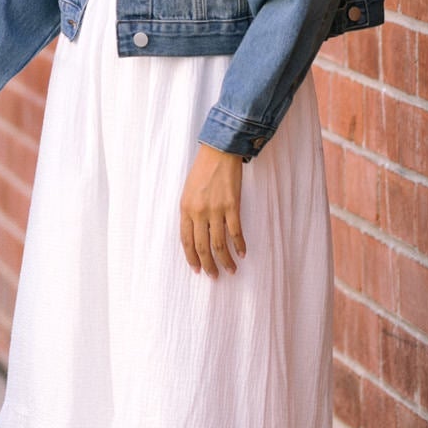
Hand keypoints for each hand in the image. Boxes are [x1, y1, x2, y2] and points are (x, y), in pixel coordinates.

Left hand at [179, 145, 245, 276]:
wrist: (219, 150)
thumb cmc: (203, 169)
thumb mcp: (189, 191)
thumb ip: (191, 212)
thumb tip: (197, 233)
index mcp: (185, 208)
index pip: (186, 241)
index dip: (191, 258)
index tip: (196, 269)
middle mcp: (198, 212)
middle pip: (202, 246)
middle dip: (208, 265)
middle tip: (214, 276)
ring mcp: (215, 210)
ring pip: (219, 244)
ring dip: (225, 260)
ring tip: (230, 270)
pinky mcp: (232, 206)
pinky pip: (235, 231)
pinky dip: (240, 245)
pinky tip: (242, 253)